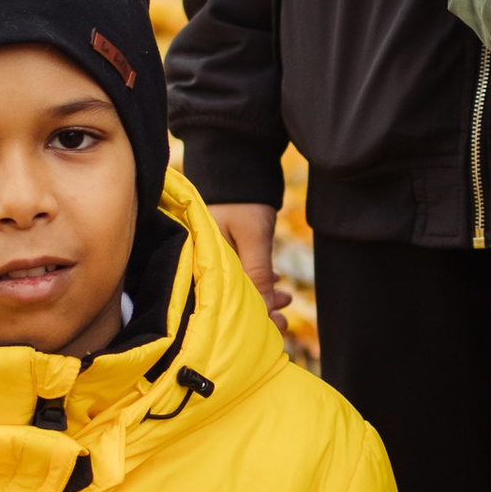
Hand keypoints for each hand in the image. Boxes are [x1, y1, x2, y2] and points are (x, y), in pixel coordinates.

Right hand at [211, 202, 288, 327]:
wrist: (239, 165)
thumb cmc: (244, 201)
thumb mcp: (253, 237)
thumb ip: (258, 273)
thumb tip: (266, 311)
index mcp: (204, 259)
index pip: (225, 298)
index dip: (250, 315)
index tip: (274, 326)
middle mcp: (204, 260)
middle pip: (230, 295)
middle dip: (259, 310)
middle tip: (284, 323)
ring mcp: (214, 254)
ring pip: (238, 284)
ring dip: (263, 296)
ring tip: (286, 300)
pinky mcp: (224, 249)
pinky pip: (241, 272)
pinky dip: (259, 280)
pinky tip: (276, 284)